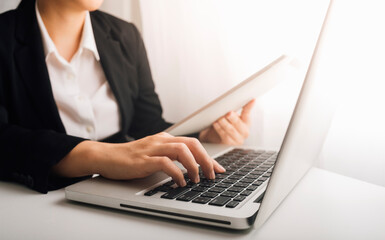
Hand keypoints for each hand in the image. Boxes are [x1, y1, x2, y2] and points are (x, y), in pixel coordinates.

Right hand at [52, 132, 224, 186]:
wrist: (106, 156)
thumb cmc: (130, 158)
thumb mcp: (153, 154)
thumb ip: (169, 157)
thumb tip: (189, 169)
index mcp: (165, 139)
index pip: (192, 144)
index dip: (208, 156)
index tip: (218, 169)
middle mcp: (161, 141)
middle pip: (191, 144)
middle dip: (206, 159)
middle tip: (212, 174)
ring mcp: (152, 149)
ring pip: (181, 150)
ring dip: (193, 165)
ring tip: (197, 179)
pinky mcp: (143, 160)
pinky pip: (165, 163)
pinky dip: (176, 173)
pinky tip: (179, 183)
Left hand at [199, 99, 254, 144]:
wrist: (215, 137)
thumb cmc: (225, 124)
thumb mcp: (230, 117)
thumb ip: (231, 111)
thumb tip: (227, 103)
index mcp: (246, 122)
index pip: (247, 113)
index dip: (250, 106)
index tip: (253, 100)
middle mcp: (244, 131)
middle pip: (239, 123)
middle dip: (233, 118)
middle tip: (228, 113)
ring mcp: (237, 139)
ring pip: (231, 130)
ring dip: (224, 123)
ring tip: (219, 118)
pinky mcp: (229, 144)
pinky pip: (224, 135)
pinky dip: (219, 129)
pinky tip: (215, 123)